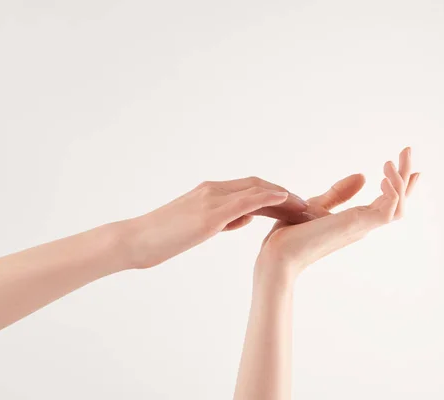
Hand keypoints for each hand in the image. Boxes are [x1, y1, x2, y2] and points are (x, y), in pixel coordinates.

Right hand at [122, 177, 315, 268]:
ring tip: (307, 207)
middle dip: (286, 195)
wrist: (134, 240)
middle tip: (309, 207)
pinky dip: (269, 197)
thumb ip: (223, 219)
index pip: (251, 188)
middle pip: (259, 186)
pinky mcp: (209, 215)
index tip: (296, 206)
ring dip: (285, 197)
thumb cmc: (162, 238)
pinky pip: (246, 200)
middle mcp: (213, 190)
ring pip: (257, 190)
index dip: (276, 195)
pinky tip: (288, 200)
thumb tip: (247, 216)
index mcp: (210, 193)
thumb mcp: (196, 227)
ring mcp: (211, 200)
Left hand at [254, 147, 418, 285]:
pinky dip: (392, 193)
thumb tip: (362, 176)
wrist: (276, 255)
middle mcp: (363, 225)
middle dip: (406, 176)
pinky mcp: (356, 226)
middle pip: (399, 202)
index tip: (410, 165)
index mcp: (356, 221)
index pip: (388, 203)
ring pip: (399, 207)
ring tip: (391, 159)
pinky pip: (387, 211)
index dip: (401, 185)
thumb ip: (339, 193)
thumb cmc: (291, 236)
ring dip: (401, 181)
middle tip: (407, 149)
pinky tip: (385, 177)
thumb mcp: (316, 205)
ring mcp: (361, 227)